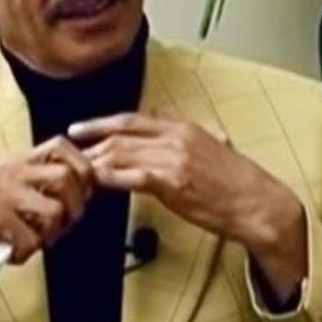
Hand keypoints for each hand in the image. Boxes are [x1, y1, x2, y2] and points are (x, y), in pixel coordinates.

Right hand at [0, 136, 92, 291]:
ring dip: (52, 233)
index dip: (83, 166)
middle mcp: (8, 169)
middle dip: (76, 206)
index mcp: (16, 160)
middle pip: (65, 177)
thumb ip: (42, 183)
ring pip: (53, 210)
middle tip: (65, 224)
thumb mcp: (12, 190)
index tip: (87, 189)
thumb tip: (88, 184)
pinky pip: (31, 238)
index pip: (61, 146)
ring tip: (37, 239)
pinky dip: (28, 252)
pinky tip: (15, 251)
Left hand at [69, 113, 306, 294]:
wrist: (255, 202)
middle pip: (119, 135)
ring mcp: (172, 158)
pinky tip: (96, 182)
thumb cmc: (232, 179)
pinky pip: (132, 176)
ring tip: (74, 170)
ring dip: (94, 162)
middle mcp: (173, 137)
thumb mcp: (205, 146)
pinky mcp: (173, 182)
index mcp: (180, 127)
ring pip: (121, 153)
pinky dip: (110, 178)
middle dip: (89, 144)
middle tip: (66, 153)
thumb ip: (179, 138)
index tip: (78, 129)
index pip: (130, 119)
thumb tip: (157, 134)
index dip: (99, 123)